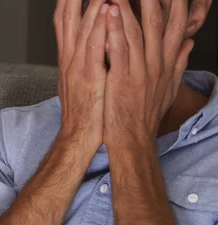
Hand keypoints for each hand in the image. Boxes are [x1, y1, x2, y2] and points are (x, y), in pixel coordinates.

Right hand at [54, 0, 108, 152]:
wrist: (79, 137)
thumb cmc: (86, 112)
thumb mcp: (85, 82)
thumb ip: (91, 61)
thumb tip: (102, 44)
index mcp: (68, 59)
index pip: (63, 22)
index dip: (68, 2)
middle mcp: (68, 58)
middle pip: (65, 17)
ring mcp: (76, 66)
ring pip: (78, 25)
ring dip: (89, 0)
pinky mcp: (88, 76)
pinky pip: (93, 45)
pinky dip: (98, 24)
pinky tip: (106, 6)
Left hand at [103, 0, 193, 147]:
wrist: (132, 139)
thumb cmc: (144, 114)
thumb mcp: (167, 88)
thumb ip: (178, 64)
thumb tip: (187, 43)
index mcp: (167, 63)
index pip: (176, 25)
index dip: (176, 3)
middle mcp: (157, 63)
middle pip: (160, 21)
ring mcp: (140, 70)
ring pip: (139, 30)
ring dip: (131, 5)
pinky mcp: (123, 79)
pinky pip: (119, 48)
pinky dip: (114, 28)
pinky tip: (110, 11)